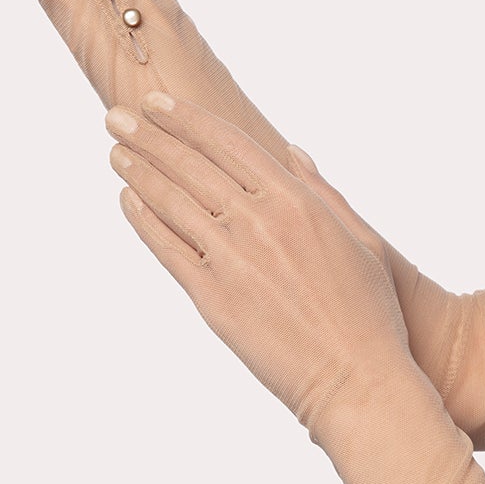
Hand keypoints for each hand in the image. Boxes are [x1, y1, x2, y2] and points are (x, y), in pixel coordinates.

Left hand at [106, 92, 417, 441]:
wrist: (356, 379)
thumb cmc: (368, 312)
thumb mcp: (359, 240)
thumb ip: (322, 191)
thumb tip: (293, 152)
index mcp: (297, 201)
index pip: (228, 144)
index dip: (187, 120)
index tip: (156, 104)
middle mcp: (260, 222)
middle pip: (191, 166)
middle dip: (149, 136)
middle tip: (116, 117)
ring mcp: (232, 260)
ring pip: (172, 202)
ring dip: (139, 172)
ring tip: (116, 152)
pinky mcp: (212, 299)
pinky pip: (168, 249)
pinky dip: (143, 220)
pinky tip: (127, 200)